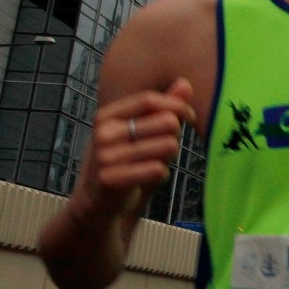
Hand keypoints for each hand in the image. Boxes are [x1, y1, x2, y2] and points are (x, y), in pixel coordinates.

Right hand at [77, 78, 196, 217]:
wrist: (98, 204)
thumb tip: (185, 83)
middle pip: (166, 122)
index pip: (151, 99)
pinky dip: (161, 175)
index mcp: (108, 115)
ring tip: (152, 163)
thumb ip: (163, 108)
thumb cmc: (125, 163)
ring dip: (168, 157)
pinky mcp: (111, 179)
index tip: (190, 117)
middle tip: (163, 149)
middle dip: (174, 136)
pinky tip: (148, 178)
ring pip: (168, 146)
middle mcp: (104, 132)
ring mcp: (105, 156)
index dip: (178, 106)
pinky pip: (158, 169)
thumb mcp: (141, 132)